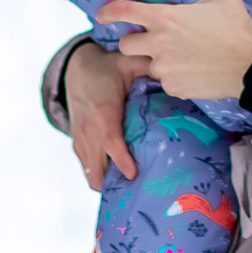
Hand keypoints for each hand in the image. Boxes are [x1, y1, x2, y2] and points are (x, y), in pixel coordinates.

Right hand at [63, 40, 139, 189]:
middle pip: (97, 169)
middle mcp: (89, 131)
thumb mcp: (129, 64)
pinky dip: (100, 176)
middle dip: (116, 183)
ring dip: (108, 182)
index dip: (122, 161)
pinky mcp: (77, 144)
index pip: (111, 142)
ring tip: (132, 187)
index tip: (134, 174)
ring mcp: (81, 140)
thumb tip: (176, 78)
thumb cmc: (104, 69)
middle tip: (140, 188)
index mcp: (104, 113)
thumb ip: (151, 70)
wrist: (74, 69)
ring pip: (91, 174)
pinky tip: (119, 178)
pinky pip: (87, 169)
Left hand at [99, 0, 251, 102]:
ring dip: (157, 61)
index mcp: (165, 18)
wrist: (251, 66)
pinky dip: (174, 77)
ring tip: (181, 57)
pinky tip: (192, 71)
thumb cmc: (236, 27)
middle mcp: (158, 44)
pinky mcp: (173, 87)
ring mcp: (164, 69)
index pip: (124, 12)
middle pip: (125, 45)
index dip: (108, 12)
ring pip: (147, 65)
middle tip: (151, 40)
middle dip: (133, 42)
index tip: (102, 14)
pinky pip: (165, 82)